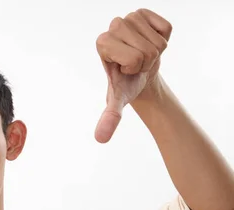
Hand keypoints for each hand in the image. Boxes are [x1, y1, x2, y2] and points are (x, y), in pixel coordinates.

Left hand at [94, 9, 171, 142]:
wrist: (139, 74)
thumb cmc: (126, 85)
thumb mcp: (118, 102)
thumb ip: (110, 117)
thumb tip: (100, 139)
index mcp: (102, 42)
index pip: (133, 57)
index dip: (135, 68)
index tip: (126, 70)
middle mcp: (112, 26)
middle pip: (146, 49)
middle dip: (146, 62)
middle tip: (137, 65)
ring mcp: (129, 17)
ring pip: (157, 41)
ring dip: (155, 52)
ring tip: (143, 56)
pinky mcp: (146, 13)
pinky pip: (166, 28)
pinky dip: (164, 39)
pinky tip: (151, 42)